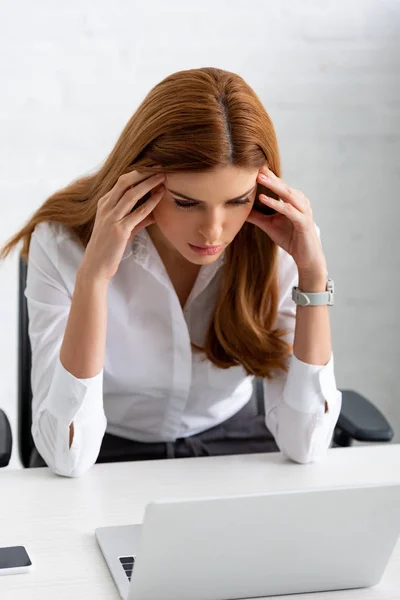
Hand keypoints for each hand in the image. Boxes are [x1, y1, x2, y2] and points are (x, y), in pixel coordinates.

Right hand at [80, 171, 164, 281]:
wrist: (95, 266)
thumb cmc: (109, 248)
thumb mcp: (123, 230)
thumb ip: (137, 220)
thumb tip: (154, 213)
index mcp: (104, 203)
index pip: (122, 182)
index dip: (138, 173)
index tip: (153, 167)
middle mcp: (106, 207)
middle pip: (125, 182)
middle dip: (143, 172)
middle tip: (159, 165)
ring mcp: (111, 218)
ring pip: (132, 194)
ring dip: (149, 183)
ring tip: (163, 176)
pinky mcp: (119, 230)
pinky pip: (138, 212)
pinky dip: (151, 202)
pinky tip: (161, 196)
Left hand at [246, 166, 326, 280]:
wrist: (306, 256)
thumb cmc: (290, 239)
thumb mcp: (269, 225)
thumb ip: (257, 216)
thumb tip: (241, 210)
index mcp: (292, 200)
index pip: (279, 185)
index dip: (267, 175)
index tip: (253, 166)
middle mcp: (299, 202)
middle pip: (282, 185)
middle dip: (268, 176)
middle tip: (254, 166)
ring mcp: (303, 210)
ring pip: (287, 194)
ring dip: (272, 185)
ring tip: (258, 177)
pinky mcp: (303, 221)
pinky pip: (288, 210)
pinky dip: (276, 203)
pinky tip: (264, 198)